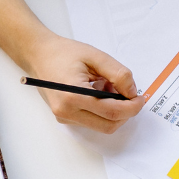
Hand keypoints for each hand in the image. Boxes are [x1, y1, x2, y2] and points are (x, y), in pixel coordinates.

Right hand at [13, 34, 145, 132]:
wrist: (38, 55)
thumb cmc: (64, 53)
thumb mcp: (96, 56)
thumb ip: (118, 74)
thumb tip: (132, 92)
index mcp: (73, 96)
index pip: (112, 112)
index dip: (132, 107)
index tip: (140, 97)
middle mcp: (66, 111)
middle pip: (109, 125)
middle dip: (125, 112)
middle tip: (128, 93)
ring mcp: (64, 117)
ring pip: (102, 125)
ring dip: (113, 111)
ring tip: (106, 87)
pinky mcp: (64, 118)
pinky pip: (92, 121)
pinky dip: (102, 110)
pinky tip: (97, 91)